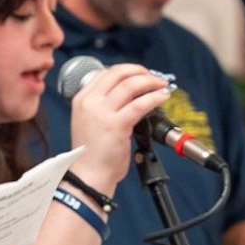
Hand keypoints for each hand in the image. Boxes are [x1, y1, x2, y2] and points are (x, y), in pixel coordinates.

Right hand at [67, 64, 172, 189]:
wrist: (88, 175)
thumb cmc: (92, 153)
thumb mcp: (90, 120)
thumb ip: (104, 105)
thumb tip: (131, 94)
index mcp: (82, 99)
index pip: (106, 73)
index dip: (128, 70)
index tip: (141, 75)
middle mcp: (89, 102)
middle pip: (118, 73)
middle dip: (141, 71)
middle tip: (154, 77)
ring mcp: (101, 113)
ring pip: (130, 85)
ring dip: (151, 82)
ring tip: (162, 86)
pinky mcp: (116, 124)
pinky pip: (140, 104)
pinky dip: (155, 97)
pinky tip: (163, 97)